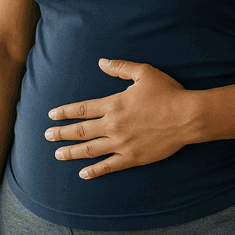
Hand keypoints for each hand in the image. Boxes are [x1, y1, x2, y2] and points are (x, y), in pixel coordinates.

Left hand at [45, 58, 197, 179]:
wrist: (187, 116)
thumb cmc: (168, 92)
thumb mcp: (144, 72)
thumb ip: (120, 67)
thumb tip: (101, 62)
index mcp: (114, 104)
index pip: (82, 109)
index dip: (65, 112)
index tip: (51, 115)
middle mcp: (113, 125)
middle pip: (81, 130)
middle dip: (61, 133)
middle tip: (47, 136)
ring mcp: (122, 143)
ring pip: (90, 150)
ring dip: (71, 152)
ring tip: (58, 154)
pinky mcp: (133, 157)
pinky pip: (109, 166)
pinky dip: (94, 170)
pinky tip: (83, 173)